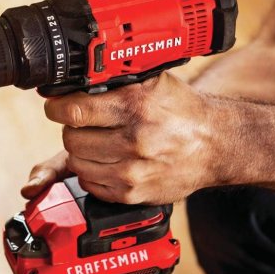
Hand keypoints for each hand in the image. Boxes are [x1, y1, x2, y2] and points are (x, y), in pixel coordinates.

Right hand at [21, 151, 170, 273]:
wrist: (138, 146)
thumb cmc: (94, 156)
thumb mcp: (69, 164)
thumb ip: (48, 174)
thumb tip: (27, 191)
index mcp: (65, 228)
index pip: (54, 264)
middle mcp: (88, 239)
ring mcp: (115, 240)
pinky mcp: (142, 237)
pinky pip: (147, 263)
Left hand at [42, 72, 223, 204]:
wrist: (217, 144)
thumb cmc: (180, 110)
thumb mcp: (152, 81)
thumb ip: (113, 79)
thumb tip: (70, 81)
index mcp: (135, 107)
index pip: (73, 111)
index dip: (57, 108)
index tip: (57, 106)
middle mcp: (133, 141)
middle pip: (71, 138)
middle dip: (73, 128)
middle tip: (87, 124)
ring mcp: (132, 172)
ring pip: (77, 163)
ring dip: (81, 152)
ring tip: (99, 141)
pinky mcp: (133, 194)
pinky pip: (90, 184)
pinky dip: (92, 173)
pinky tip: (109, 160)